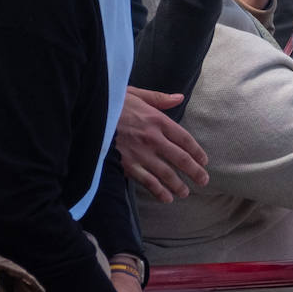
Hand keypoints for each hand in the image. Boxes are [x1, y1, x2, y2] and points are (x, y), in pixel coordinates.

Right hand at [117, 88, 209, 202]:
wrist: (88, 115)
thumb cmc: (111, 103)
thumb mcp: (136, 94)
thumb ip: (159, 98)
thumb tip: (180, 97)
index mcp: (157, 120)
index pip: (185, 139)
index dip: (197, 151)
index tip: (204, 160)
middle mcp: (153, 139)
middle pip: (181, 159)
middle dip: (195, 172)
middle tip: (203, 181)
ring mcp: (141, 154)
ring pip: (166, 173)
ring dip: (179, 185)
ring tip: (185, 192)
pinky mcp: (127, 165)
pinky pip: (147, 181)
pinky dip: (159, 191)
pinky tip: (167, 198)